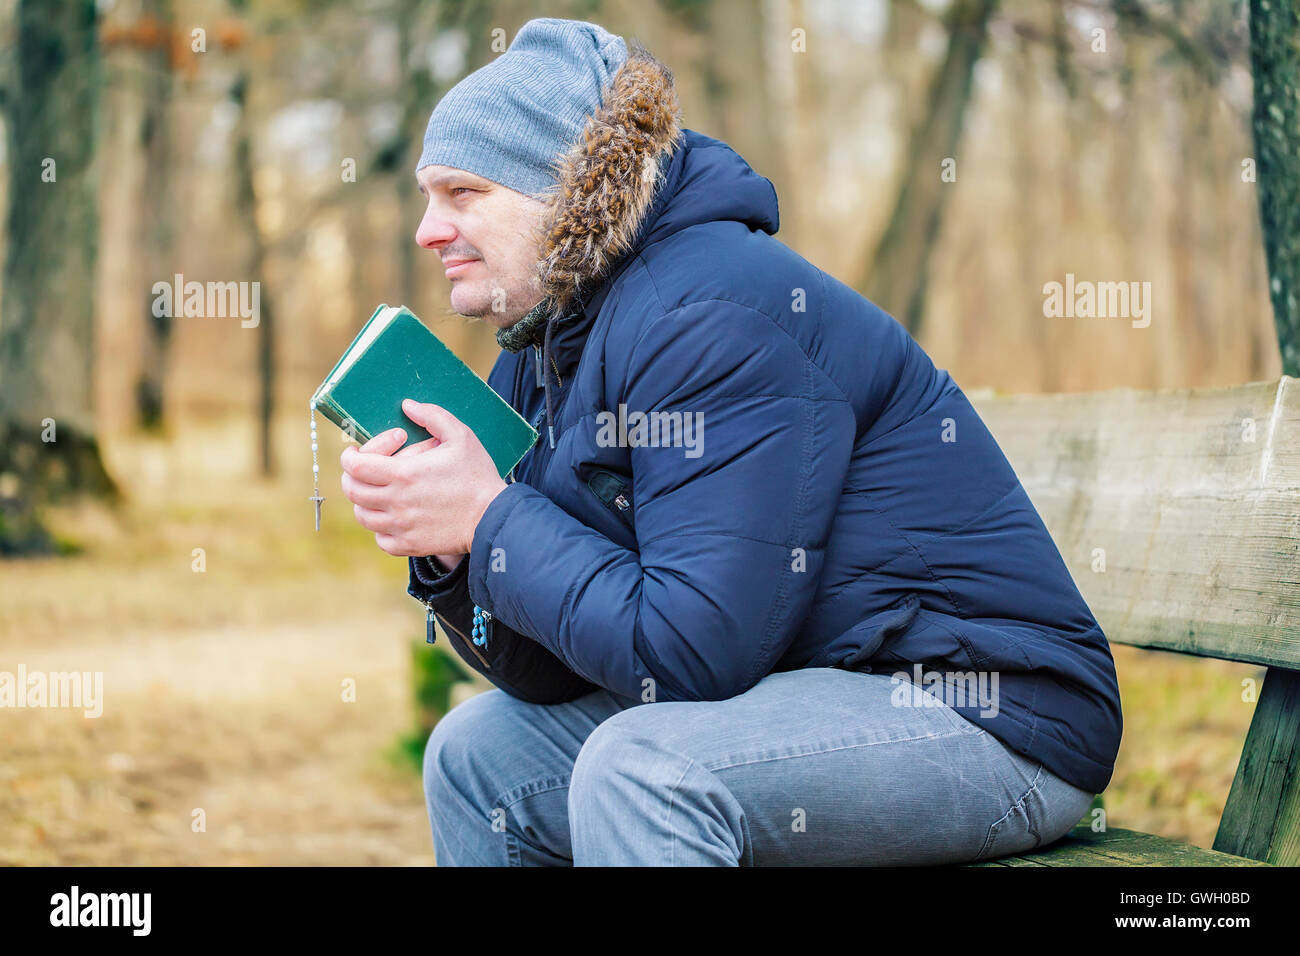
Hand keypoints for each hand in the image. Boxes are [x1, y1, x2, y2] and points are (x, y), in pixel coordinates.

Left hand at [339, 399, 506, 556]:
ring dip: (366, 500)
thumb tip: (407, 405)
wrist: (493, 517)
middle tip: (369, 469)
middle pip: (352, 490)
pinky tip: (396, 515)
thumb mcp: (461, 436)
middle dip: (354, 475)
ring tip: (383, 490)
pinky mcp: (410, 545)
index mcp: (404, 474)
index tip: (357, 451)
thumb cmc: (477, 475)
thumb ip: (432, 416)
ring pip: (363, 515)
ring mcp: (401, 527)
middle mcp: (396, 503)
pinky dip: (382, 527)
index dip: (350, 456)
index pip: (355, 466)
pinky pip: (381, 539)